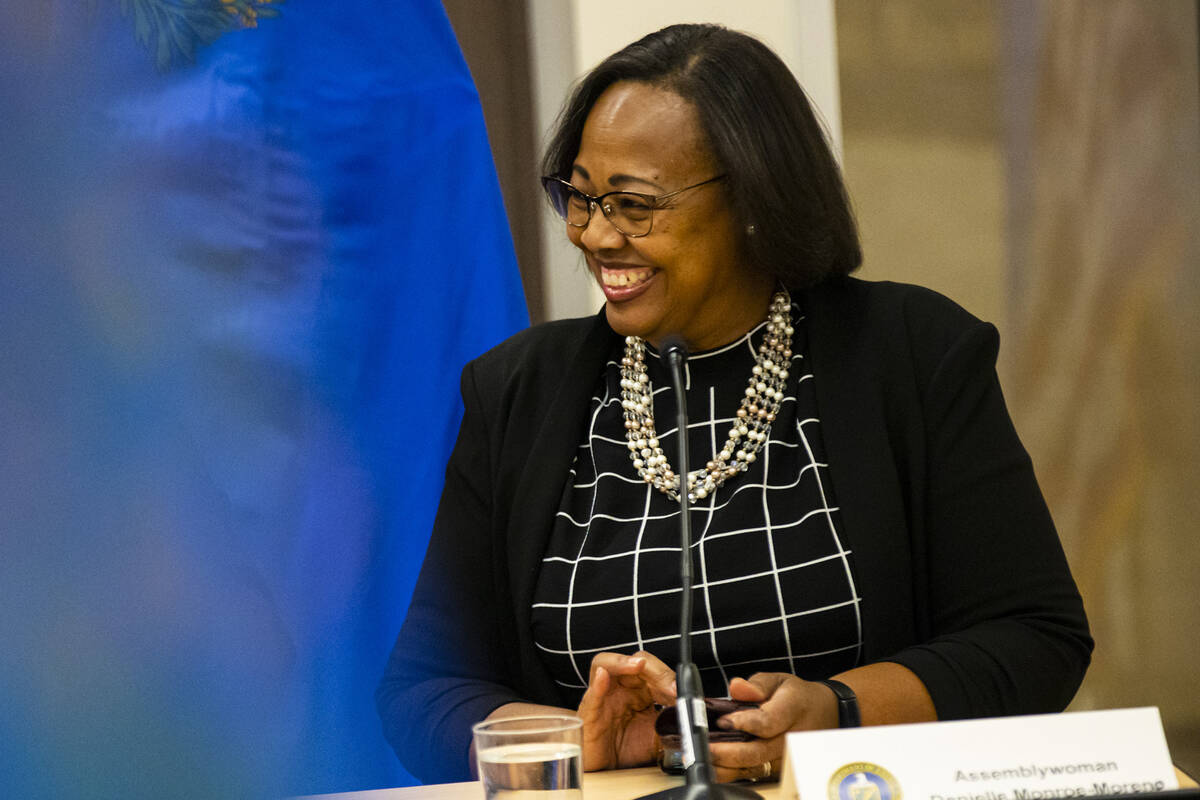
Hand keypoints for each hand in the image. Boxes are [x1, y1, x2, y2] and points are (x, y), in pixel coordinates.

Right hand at [577, 651, 676, 771]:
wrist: (606, 772)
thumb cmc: (627, 750)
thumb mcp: (658, 737)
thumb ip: (673, 725)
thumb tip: (694, 719)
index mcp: (639, 690)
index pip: (654, 672)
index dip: (669, 678)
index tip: (682, 693)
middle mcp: (620, 688)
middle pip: (634, 663)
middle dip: (655, 671)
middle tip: (671, 688)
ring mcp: (602, 697)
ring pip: (605, 664)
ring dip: (622, 662)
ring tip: (637, 665)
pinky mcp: (589, 713)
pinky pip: (592, 695)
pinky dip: (598, 684)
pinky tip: (603, 676)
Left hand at [707, 673, 838, 782]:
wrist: (823, 715)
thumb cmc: (796, 697)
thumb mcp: (779, 680)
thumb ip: (756, 684)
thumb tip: (736, 687)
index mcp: (792, 710)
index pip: (767, 722)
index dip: (744, 723)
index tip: (724, 720)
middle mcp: (789, 738)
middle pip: (757, 752)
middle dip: (727, 752)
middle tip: (705, 745)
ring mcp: (783, 758)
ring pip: (753, 768)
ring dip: (726, 765)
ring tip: (704, 756)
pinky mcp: (776, 769)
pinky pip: (753, 774)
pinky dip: (731, 771)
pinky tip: (714, 764)